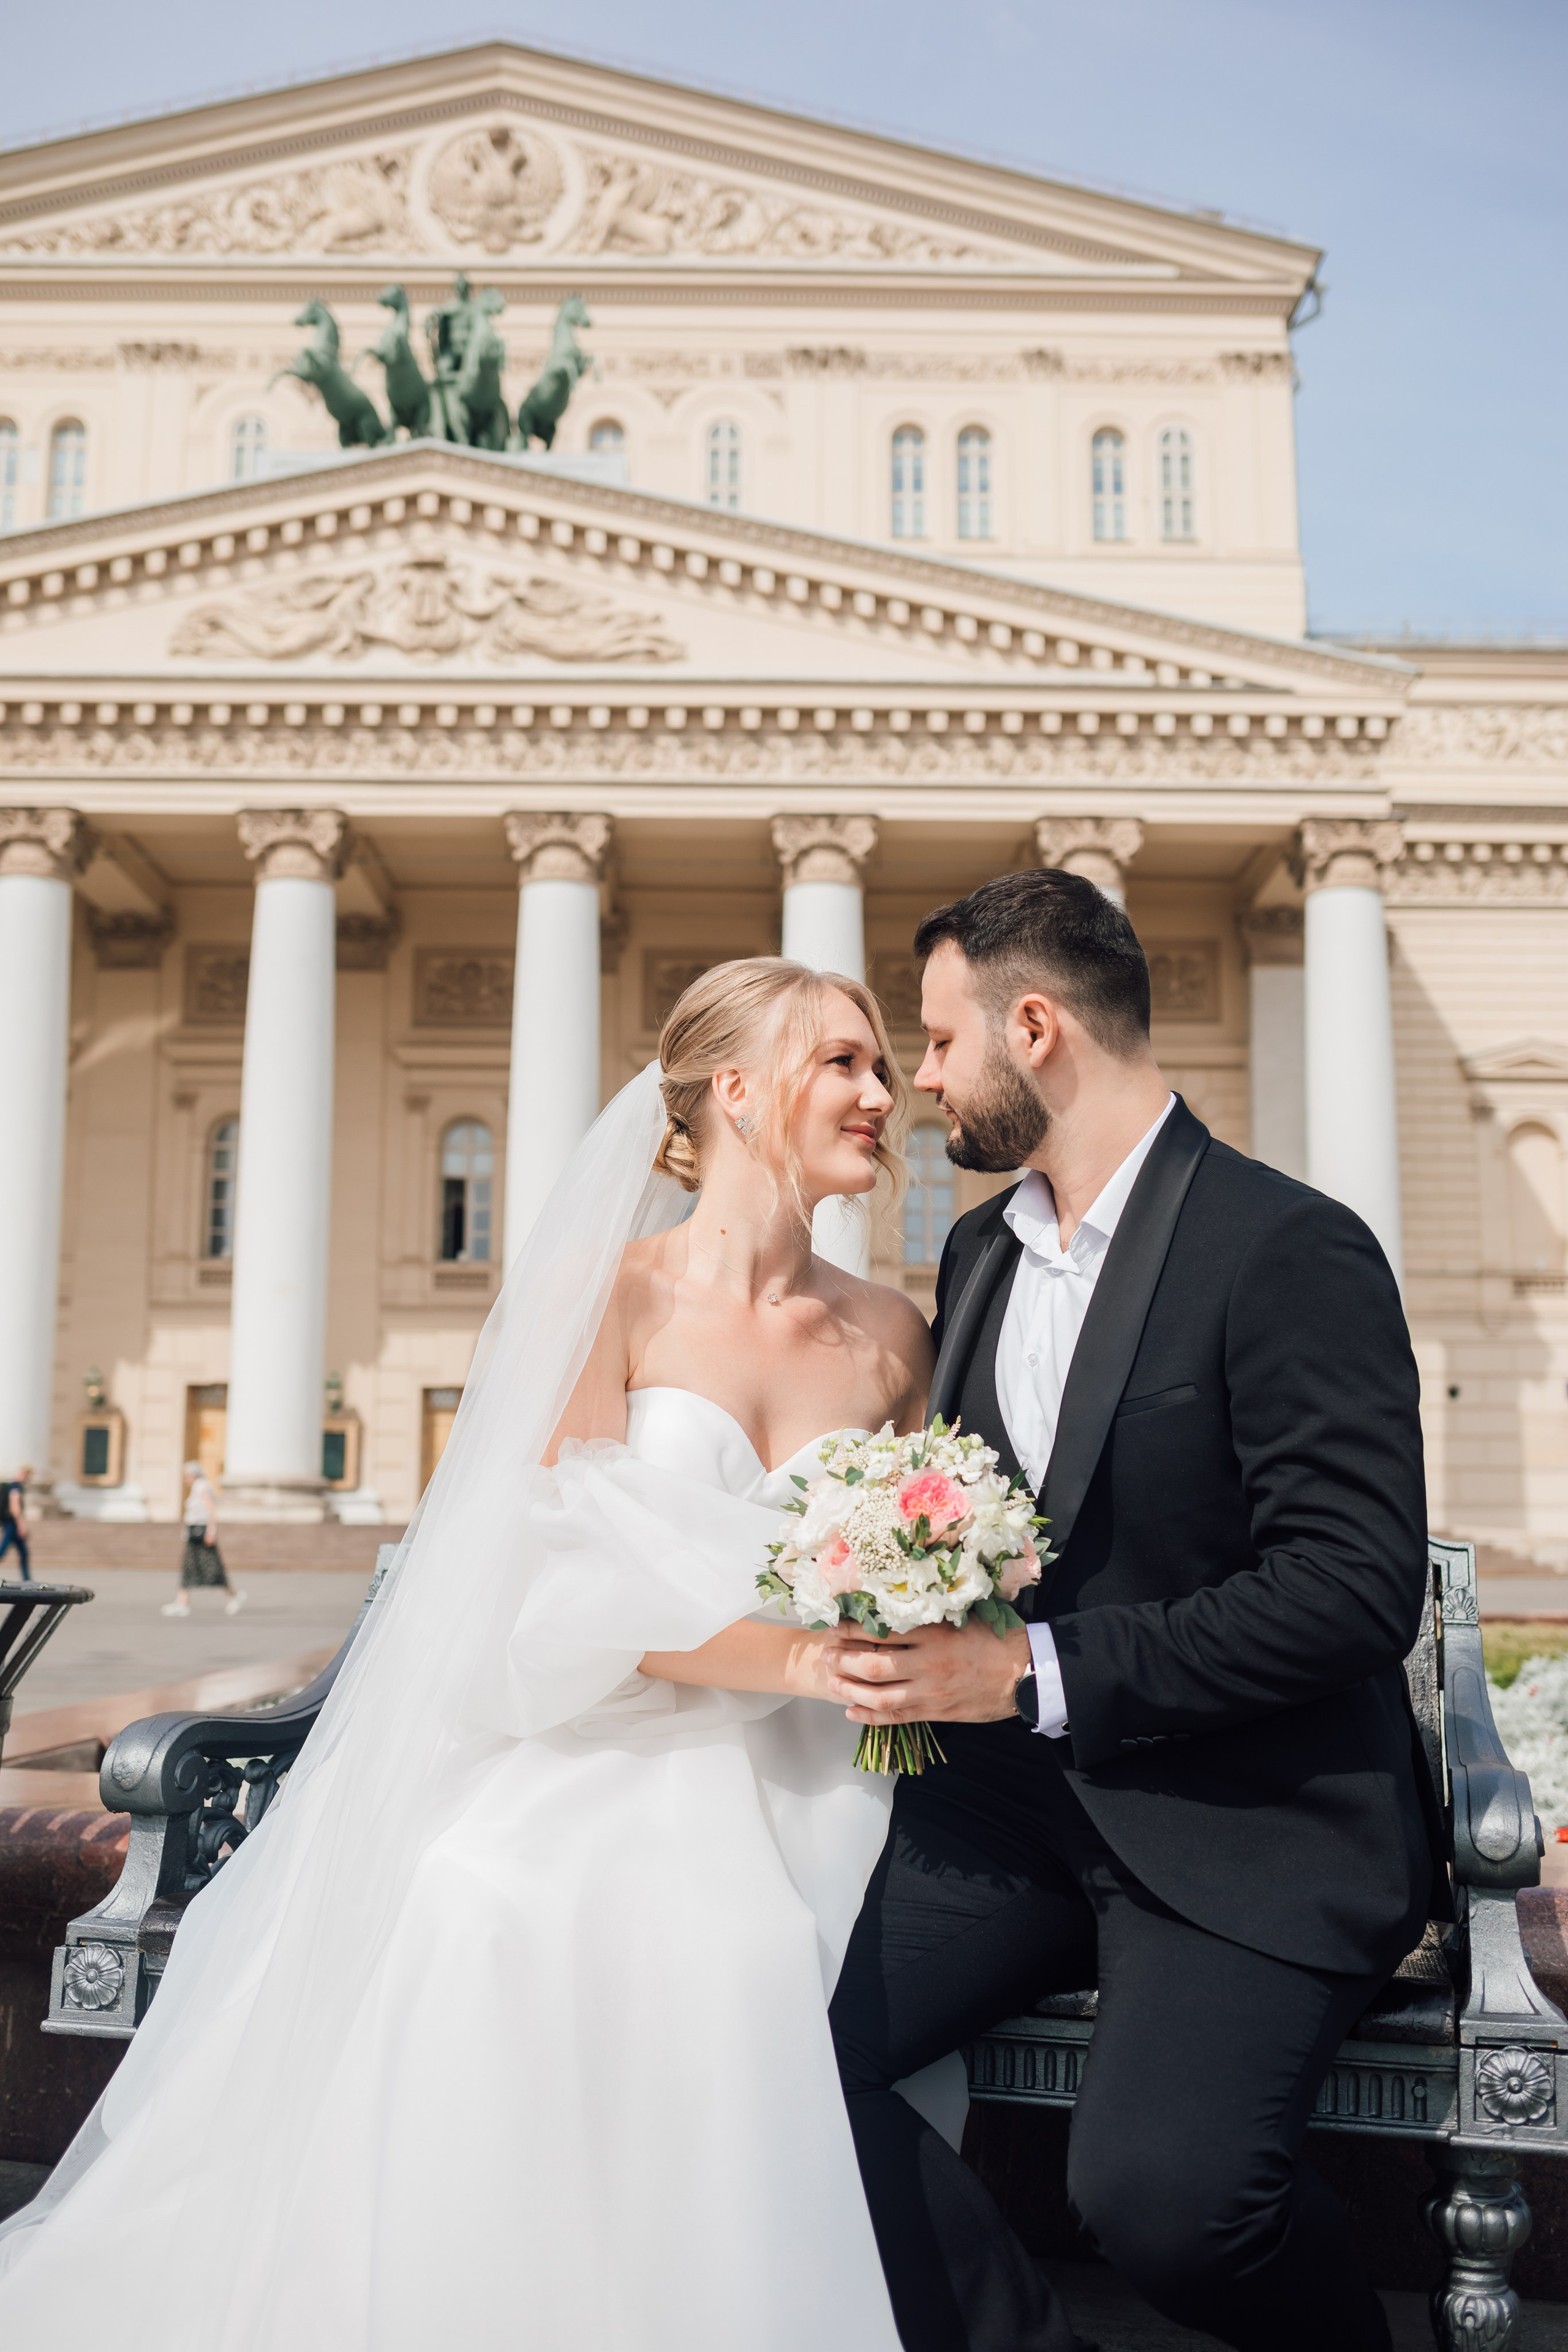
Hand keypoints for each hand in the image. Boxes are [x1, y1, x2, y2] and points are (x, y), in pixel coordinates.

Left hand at [824, 1620, 1031, 1724]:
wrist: (1023, 1673)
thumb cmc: (995, 1638)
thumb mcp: (961, 1616)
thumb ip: (929, 1613)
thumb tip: (895, 1602)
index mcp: (933, 1634)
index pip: (881, 1632)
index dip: (853, 1629)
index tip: (835, 1626)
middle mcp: (927, 1663)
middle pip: (873, 1665)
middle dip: (843, 1661)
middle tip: (826, 1654)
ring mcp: (931, 1691)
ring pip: (879, 1696)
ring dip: (850, 1690)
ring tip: (832, 1682)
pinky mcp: (936, 1712)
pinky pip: (896, 1717)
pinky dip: (870, 1716)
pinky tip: (852, 1711)